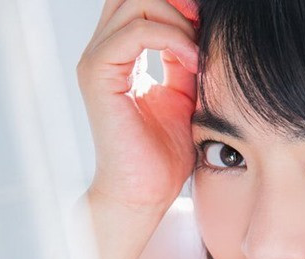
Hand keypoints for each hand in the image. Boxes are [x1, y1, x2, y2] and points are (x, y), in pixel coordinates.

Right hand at [77, 0, 198, 212]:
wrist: (145, 193)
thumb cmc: (165, 156)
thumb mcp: (184, 97)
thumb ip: (185, 60)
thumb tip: (199, 29)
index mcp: (120, 55)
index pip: (141, 4)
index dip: (177, 5)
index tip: (208, 26)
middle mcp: (103, 53)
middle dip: (176, 3)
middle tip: (205, 28)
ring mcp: (97, 61)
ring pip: (136, 4)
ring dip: (178, 21)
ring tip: (200, 54)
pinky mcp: (98, 75)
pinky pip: (136, 32)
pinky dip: (171, 39)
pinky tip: (193, 62)